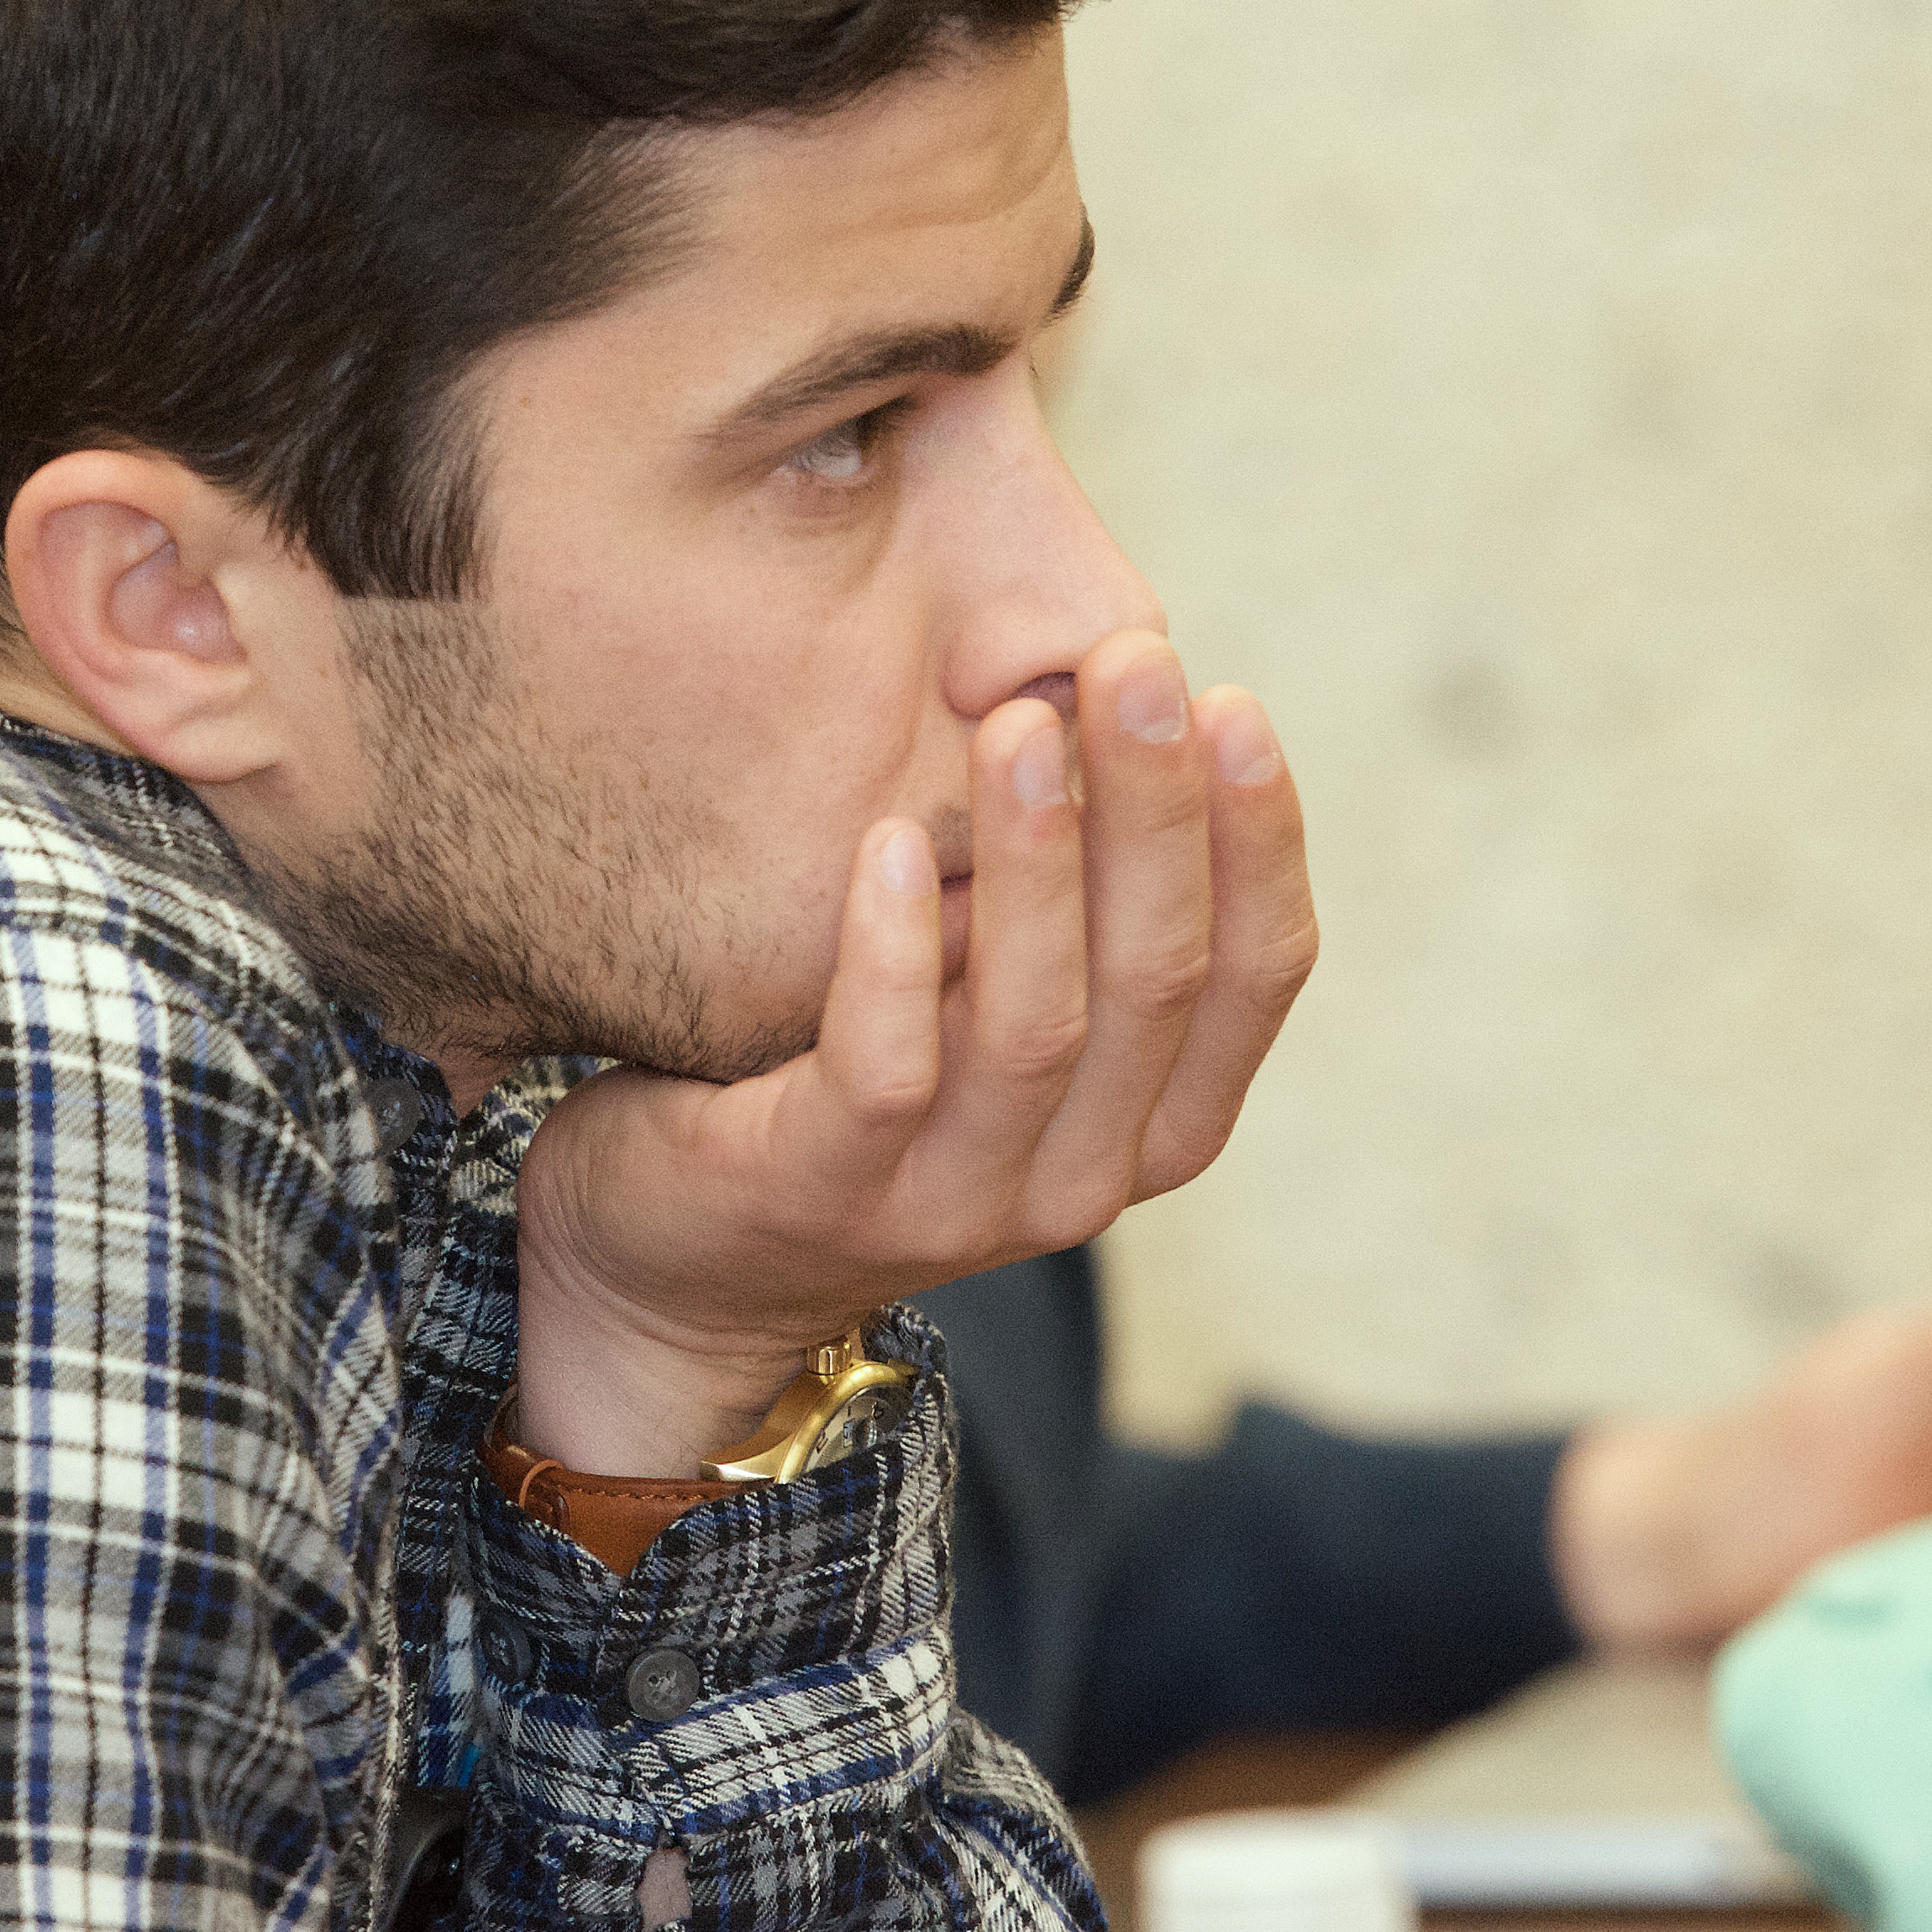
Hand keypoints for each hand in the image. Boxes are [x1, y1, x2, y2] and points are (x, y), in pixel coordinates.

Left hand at [509, 628, 1316, 1476]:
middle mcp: (1078, 1176)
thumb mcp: (987, 1005)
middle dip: (1155, 810)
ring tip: (1017, 723)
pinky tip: (886, 840)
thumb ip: (1062, 914)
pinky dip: (892, 953)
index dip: (1258, 840)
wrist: (674, 1267)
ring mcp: (953, 1201)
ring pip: (1034, 1025)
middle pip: (1157, 981)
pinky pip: (884, 1073)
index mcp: (1148, 1122)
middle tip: (1132, 664)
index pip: (1252, 978)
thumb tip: (1110, 704)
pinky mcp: (827, 1192)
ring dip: (1035, 860)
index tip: (1229, 701)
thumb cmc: (844, 1088)